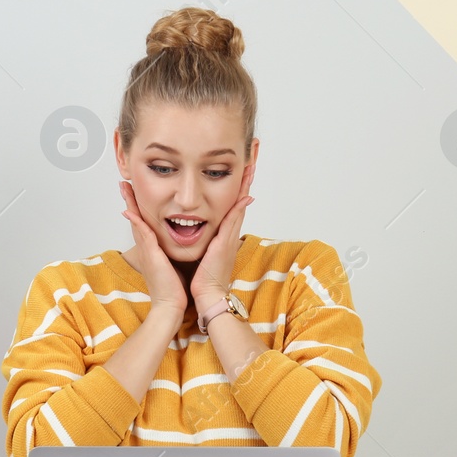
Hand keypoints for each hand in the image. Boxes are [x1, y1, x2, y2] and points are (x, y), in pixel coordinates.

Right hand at [119, 180, 188, 316]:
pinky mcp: (151, 256)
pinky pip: (143, 236)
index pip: (144, 223)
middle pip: (135, 219)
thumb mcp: (172, 265)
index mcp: (152, 250)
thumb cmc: (174, 289)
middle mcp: (147, 249)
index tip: (135, 192)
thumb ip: (171, 253)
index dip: (139, 207)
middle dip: (130, 200)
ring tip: (124, 189)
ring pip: (136, 223)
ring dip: (130, 205)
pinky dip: (137, 222)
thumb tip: (178, 244)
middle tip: (124, 183)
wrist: (171, 306)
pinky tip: (131, 211)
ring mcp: (147, 252)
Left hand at [190, 166, 254, 310]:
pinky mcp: (225, 244)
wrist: (208, 296)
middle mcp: (230, 234)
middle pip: (240, 202)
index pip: (233, 207)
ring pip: (239, 207)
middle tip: (251, 161)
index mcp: (224, 236)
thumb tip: (206, 232)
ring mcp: (229, 238)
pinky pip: (233, 221)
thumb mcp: (206, 255)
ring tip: (250, 167)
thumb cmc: (205, 279)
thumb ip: (207, 242)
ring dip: (245, 187)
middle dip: (246, 181)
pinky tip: (243, 193)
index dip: (238, 189)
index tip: (241, 171)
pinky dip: (239, 207)